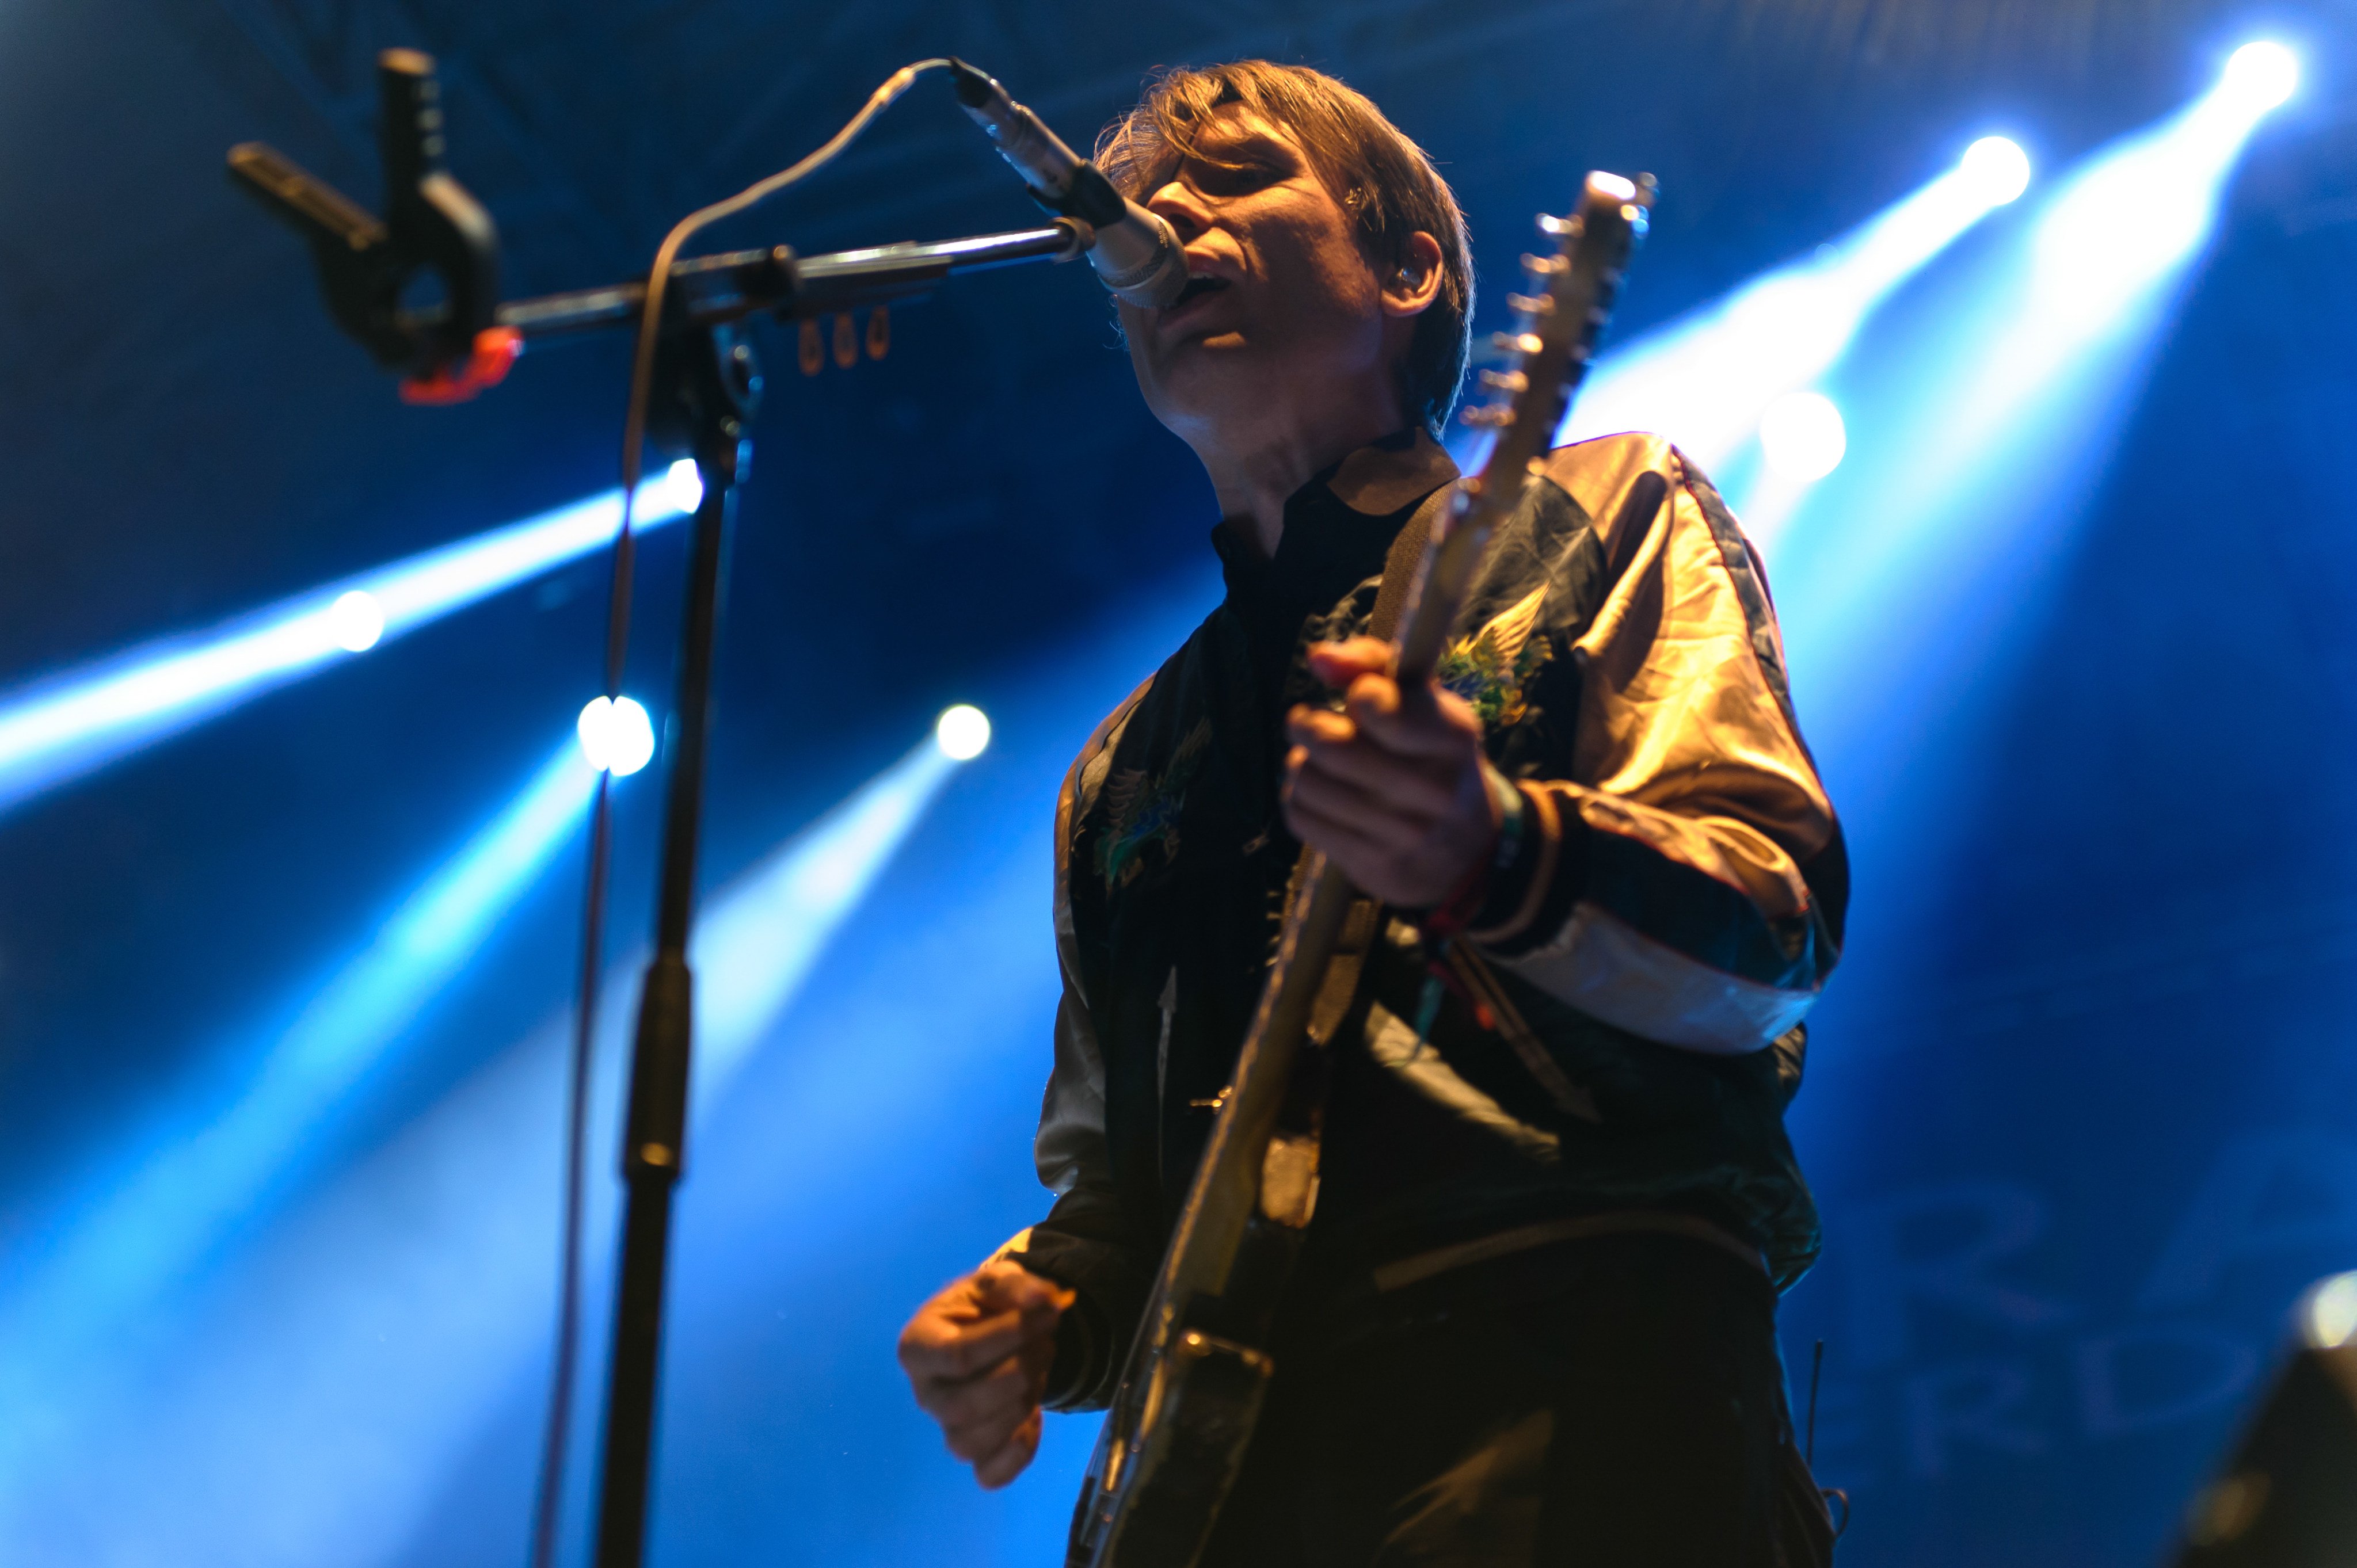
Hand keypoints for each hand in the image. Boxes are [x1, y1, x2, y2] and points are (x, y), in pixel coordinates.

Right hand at [897, 1260, 1072, 1487]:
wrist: (994, 1331)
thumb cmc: (985, 1307)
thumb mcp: (997, 1282)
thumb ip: (1016, 1286)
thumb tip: (1043, 1299)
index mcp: (918, 1347)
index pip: (956, 1355)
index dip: (1009, 1336)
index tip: (1048, 1314)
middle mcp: (925, 1393)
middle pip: (962, 1406)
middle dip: (1018, 1374)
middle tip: (1045, 1345)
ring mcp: (947, 1427)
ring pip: (971, 1442)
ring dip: (1019, 1409)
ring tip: (1039, 1373)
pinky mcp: (975, 1452)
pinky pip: (988, 1475)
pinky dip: (1017, 1456)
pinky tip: (1034, 1420)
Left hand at [1284, 636, 1501, 907]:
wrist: (1468, 851)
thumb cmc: (1431, 756)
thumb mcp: (1423, 703)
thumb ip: (1371, 665)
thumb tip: (1318, 658)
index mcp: (1452, 737)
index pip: (1375, 705)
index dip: (1358, 695)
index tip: (1362, 699)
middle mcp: (1432, 789)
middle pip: (1329, 745)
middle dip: (1308, 725)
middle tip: (1310, 723)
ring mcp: (1402, 834)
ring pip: (1307, 780)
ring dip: (1303, 763)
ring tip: (1320, 762)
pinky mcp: (1371, 864)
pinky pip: (1300, 815)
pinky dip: (1300, 796)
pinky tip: (1323, 794)